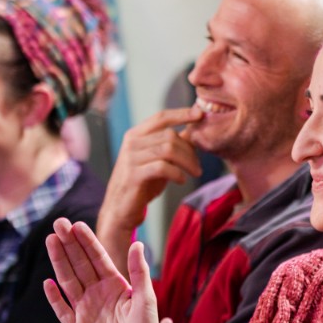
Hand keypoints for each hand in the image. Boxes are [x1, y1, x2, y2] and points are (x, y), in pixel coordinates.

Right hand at [45, 217, 159, 322]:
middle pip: (79, 265)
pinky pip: (62, 311)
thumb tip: (138, 244)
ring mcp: (85, 311)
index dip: (87, 241)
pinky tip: (47, 283)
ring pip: (68, 281)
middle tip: (58, 223)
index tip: (76, 224)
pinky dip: (54, 298)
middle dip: (69, 244)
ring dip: (59, 262)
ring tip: (51, 240)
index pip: (98, 259)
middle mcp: (98, 295)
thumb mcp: (146, 301)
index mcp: (116, 286)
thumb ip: (140, 273)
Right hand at [96, 107, 202, 273]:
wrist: (122, 209)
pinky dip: (177, 173)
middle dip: (190, 150)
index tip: (200, 114)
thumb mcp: (158, 160)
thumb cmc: (143, 183)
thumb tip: (194, 130)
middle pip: (170, 135)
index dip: (181, 114)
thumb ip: (172, 145)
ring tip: (194, 173)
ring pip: (168, 149)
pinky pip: (162, 167)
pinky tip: (181, 180)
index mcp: (136, 134)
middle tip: (198, 166)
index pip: (161, 117)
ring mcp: (131, 158)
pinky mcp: (133, 175)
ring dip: (187, 162)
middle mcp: (132, 142)